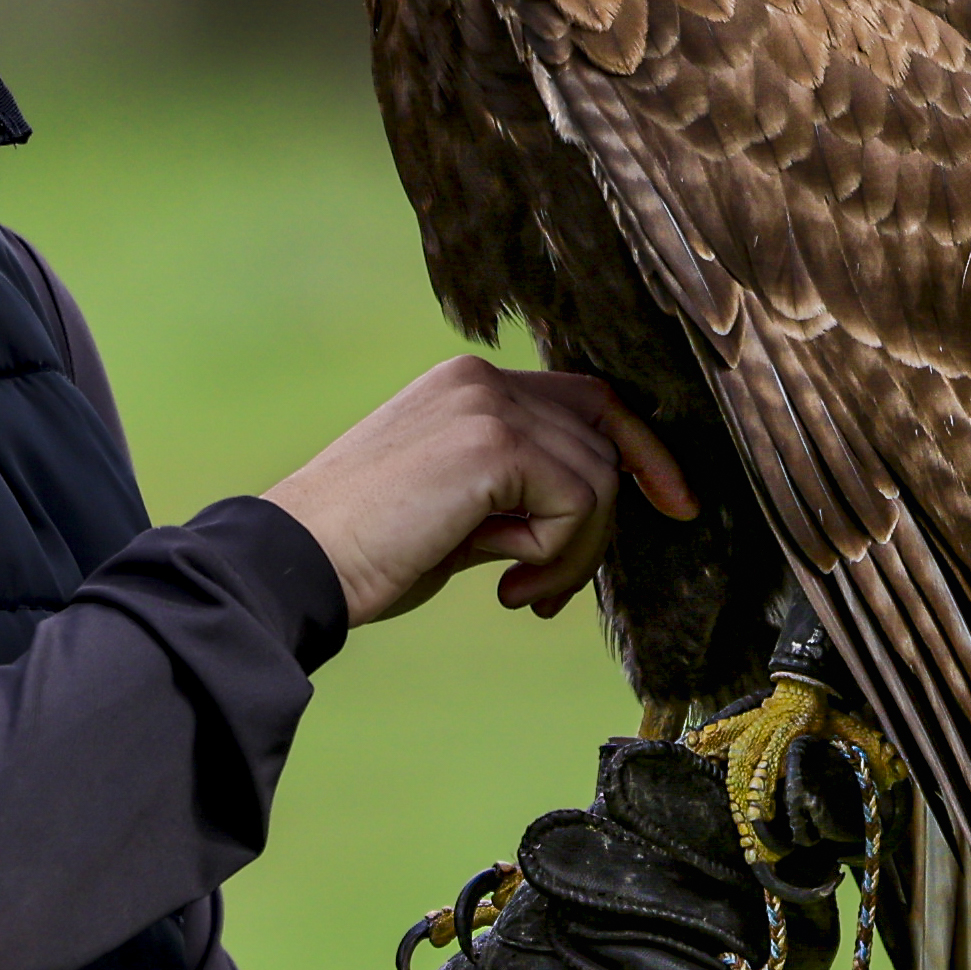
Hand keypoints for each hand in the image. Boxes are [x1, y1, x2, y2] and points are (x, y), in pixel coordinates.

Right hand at [261, 356, 695, 627]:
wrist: (294, 564)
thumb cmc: (364, 552)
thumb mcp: (456, 512)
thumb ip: (520, 496)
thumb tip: (591, 518)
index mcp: (465, 386)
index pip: (587, 399)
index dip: (641, 450)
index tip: (675, 505)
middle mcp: (480, 380)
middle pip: (605, 440)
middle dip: (602, 526)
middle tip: (544, 589)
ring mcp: (487, 405)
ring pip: (599, 480)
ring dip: (573, 555)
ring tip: (514, 589)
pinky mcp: (493, 444)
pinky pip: (579, 505)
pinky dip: (558, 558)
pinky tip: (501, 583)